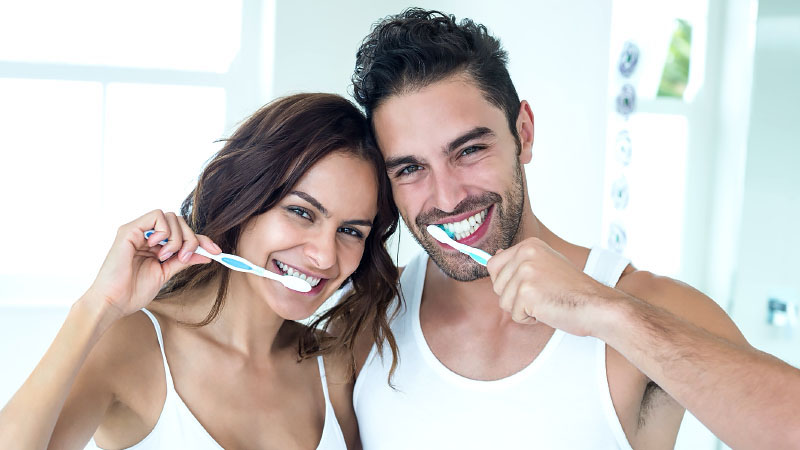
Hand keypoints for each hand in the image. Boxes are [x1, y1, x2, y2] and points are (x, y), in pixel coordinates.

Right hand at [83, 210, 220, 320]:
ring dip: (177, 238)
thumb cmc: (133, 291)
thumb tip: (206, 255)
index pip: (183, 233)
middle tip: (185, 257)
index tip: (216, 251)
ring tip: (166, 256)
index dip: (202, 239)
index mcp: (155, 244)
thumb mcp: (166, 273)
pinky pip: (156, 216)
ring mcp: (138, 231)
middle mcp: (146, 235)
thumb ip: (183, 261)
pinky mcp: (129, 230)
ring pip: (171, 217)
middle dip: (190, 238)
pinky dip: (164, 231)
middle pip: (180, 221)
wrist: (114, 302)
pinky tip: (157, 248)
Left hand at [486, 238, 616, 336]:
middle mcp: (525, 253)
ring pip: (504, 302)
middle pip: (497, 285)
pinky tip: (548, 310)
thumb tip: (494, 254)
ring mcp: (525, 272)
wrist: (597, 305)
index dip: (507, 282)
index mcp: (529, 245)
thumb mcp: (547, 265)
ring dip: (523, 309)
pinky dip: (530, 319)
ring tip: (546, 302)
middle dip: (515, 298)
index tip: (529, 286)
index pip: (494, 265)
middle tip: (542, 295)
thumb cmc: (573, 291)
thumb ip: (521, 261)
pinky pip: (515, 315)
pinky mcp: (527, 292)